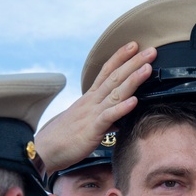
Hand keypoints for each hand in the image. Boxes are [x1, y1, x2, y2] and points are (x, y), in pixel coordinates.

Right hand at [34, 42, 155, 171]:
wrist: (44, 150)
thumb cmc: (64, 138)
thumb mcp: (86, 124)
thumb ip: (103, 119)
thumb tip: (118, 121)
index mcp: (89, 98)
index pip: (106, 72)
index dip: (120, 57)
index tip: (133, 44)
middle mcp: (91, 101)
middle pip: (114, 77)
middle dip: (133, 63)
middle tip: (151, 50)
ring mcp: (91, 114)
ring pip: (114, 93)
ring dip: (132, 80)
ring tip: (148, 69)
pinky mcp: (91, 130)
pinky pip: (108, 117)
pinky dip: (121, 109)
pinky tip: (133, 101)